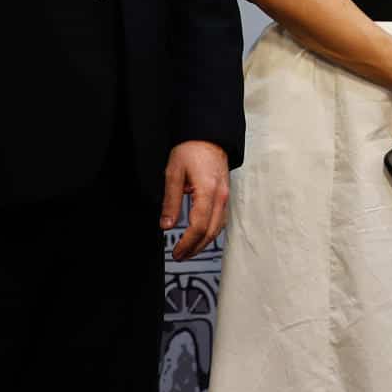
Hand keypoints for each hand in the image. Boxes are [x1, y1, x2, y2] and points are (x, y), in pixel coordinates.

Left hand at [163, 140, 229, 260]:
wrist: (209, 135)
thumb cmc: (191, 150)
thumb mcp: (174, 173)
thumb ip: (171, 201)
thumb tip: (166, 224)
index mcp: (208, 191)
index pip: (199, 226)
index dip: (187, 242)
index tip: (176, 251)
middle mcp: (221, 196)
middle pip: (211, 231)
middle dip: (195, 247)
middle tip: (180, 255)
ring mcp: (225, 196)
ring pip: (218, 227)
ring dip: (204, 242)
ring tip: (188, 249)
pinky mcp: (225, 194)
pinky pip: (221, 219)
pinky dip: (211, 231)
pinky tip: (200, 234)